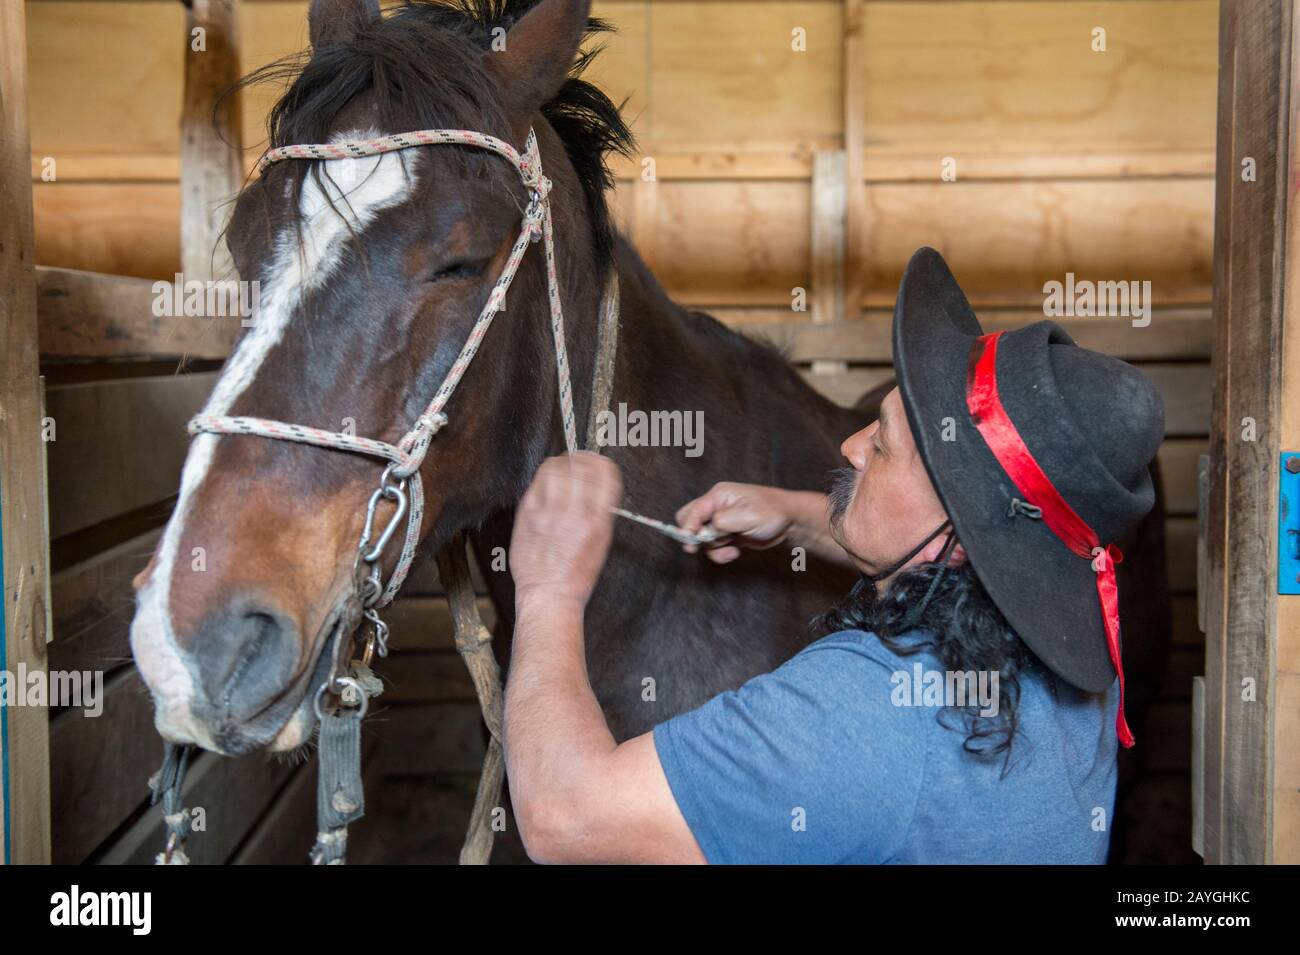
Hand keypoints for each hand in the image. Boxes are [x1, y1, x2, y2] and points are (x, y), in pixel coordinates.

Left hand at [511, 452, 622, 609]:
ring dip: (559, 463)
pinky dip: (542, 479)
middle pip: (578, 466)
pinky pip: (535, 485)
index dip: (601, 462)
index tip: (598, 461)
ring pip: (553, 470)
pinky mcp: (527, 516)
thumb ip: (600, 513)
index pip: (604, 475)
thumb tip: (596, 488)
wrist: (549, 594)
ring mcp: (548, 513)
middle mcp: (573, 513)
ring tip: (561, 466)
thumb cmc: (576, 575)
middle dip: (580, 458)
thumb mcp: (601, 543)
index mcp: (597, 521)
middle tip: (578, 459)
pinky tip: (545, 482)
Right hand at [674, 482, 793, 563]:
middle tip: (703, 547)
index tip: (690, 543)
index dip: (688, 528)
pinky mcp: (726, 533)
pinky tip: (734, 552)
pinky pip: (713, 545)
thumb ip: (722, 522)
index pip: (692, 511)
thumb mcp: (747, 516)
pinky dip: (720, 552)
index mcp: (718, 496)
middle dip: (695, 537)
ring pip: (701, 537)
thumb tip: (704, 530)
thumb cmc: (772, 512)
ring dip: (712, 548)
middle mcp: (716, 506)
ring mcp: (720, 520)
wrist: (790, 522)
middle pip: (689, 521)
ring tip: (731, 550)